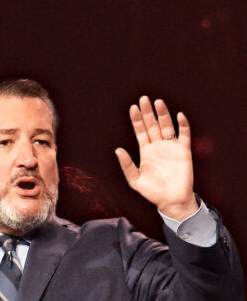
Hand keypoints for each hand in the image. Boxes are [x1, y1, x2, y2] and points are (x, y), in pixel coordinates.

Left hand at [114, 96, 197, 219]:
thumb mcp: (134, 180)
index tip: (132, 107)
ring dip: (163, 114)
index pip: (140, 131)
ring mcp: (171, 147)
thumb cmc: (152, 192)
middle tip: (144, 99)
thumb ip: (126, 165)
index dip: (136, 120)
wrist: (171, 201)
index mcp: (145, 151)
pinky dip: (182, 125)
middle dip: (148, 113)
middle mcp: (157, 146)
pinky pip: (184, 135)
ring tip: (158, 102)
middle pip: (152, 125)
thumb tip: (117, 149)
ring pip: (166, 126)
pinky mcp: (184, 151)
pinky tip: (179, 115)